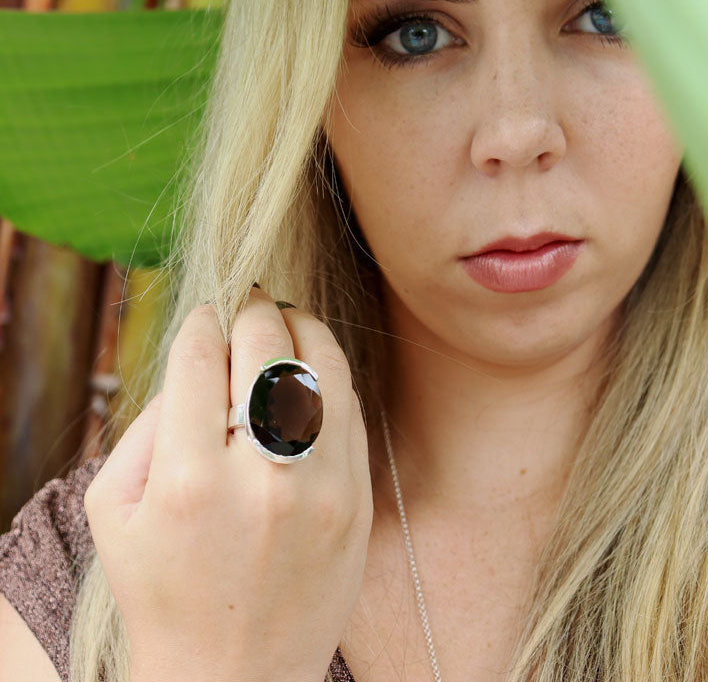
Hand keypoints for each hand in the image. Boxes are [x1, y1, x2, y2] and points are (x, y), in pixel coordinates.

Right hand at [84, 288, 372, 681]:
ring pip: (323, 367)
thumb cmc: (163, 592)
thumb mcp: (113, 513)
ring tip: (287, 319)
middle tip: (249, 300)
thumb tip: (196, 359)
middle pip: (265, 348)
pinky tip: (314, 366)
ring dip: (303, 328)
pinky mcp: (358, 502)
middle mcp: (263, 477)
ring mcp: (322, 488)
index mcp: (189, 481)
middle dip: (254, 310)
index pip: (199, 358)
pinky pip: (351, 409)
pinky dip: (331, 373)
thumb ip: (146, 425)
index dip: (200, 322)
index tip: (204, 315)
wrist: (234, 679)